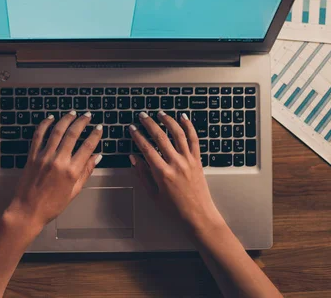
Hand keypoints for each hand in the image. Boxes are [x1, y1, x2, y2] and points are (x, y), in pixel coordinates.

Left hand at [4, 111, 102, 231]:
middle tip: (87, 116)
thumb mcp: (74, 191)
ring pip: (57, 131)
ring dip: (66, 119)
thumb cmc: (51, 205)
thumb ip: (86, 172)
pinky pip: (39, 135)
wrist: (27, 210)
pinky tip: (50, 118)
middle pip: (73, 134)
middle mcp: (59, 161)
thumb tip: (97, 157)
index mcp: (71, 171)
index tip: (99, 128)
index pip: (87, 147)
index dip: (95, 135)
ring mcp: (44, 157)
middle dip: (82, 122)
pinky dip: (45, 124)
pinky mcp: (32, 156)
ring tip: (72, 113)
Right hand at [129, 111, 224, 236]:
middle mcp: (176, 164)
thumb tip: (134, 159)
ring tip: (160, 114)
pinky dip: (189, 126)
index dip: (137, 136)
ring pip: (178, 134)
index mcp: (163, 173)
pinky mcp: (198, 160)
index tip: (132, 129)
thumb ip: (142, 175)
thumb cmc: (175, 209)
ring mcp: (188, 160)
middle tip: (142, 116)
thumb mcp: (153, 195)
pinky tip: (183, 118)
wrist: (199, 216)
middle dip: (149, 124)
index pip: (147, 149)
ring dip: (168, 121)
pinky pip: (194, 139)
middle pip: (161, 137)